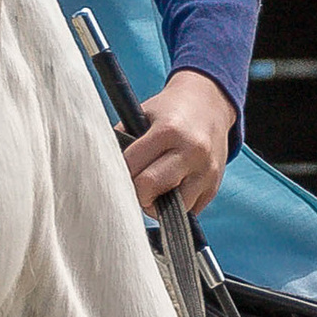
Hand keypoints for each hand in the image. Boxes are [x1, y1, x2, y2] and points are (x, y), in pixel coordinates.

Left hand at [121, 68, 235, 217]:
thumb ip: (122, 141)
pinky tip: (173, 186)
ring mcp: (206, 172)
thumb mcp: (142, 114)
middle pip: (149, 189)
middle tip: (135, 183)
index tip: (119, 172)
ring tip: (154, 186)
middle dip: (137, 191)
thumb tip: (103, 173)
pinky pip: (186, 211)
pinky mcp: (213, 188)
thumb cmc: (169, 112)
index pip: (132, 166)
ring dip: (156, 203)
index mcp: (170, 130)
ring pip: (169, 207)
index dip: (120, 173)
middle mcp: (192, 151)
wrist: (210, 105)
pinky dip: (174, 205)